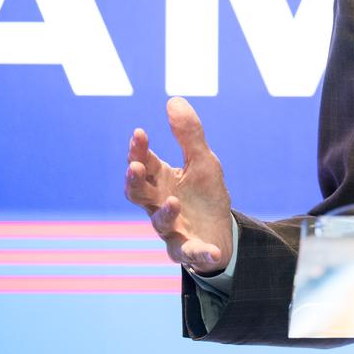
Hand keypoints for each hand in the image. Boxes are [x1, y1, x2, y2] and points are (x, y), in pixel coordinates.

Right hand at [124, 97, 232, 273]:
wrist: (219, 231)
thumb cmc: (204, 194)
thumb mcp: (202, 161)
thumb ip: (188, 134)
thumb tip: (172, 100)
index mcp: (161, 180)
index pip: (143, 163)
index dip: (138, 150)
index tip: (139, 132)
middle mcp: (159, 204)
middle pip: (138, 194)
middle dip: (134, 181)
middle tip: (135, 167)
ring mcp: (171, 229)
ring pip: (160, 224)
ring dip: (165, 212)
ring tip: (174, 200)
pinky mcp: (188, 250)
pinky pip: (191, 253)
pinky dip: (200, 253)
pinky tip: (211, 251)